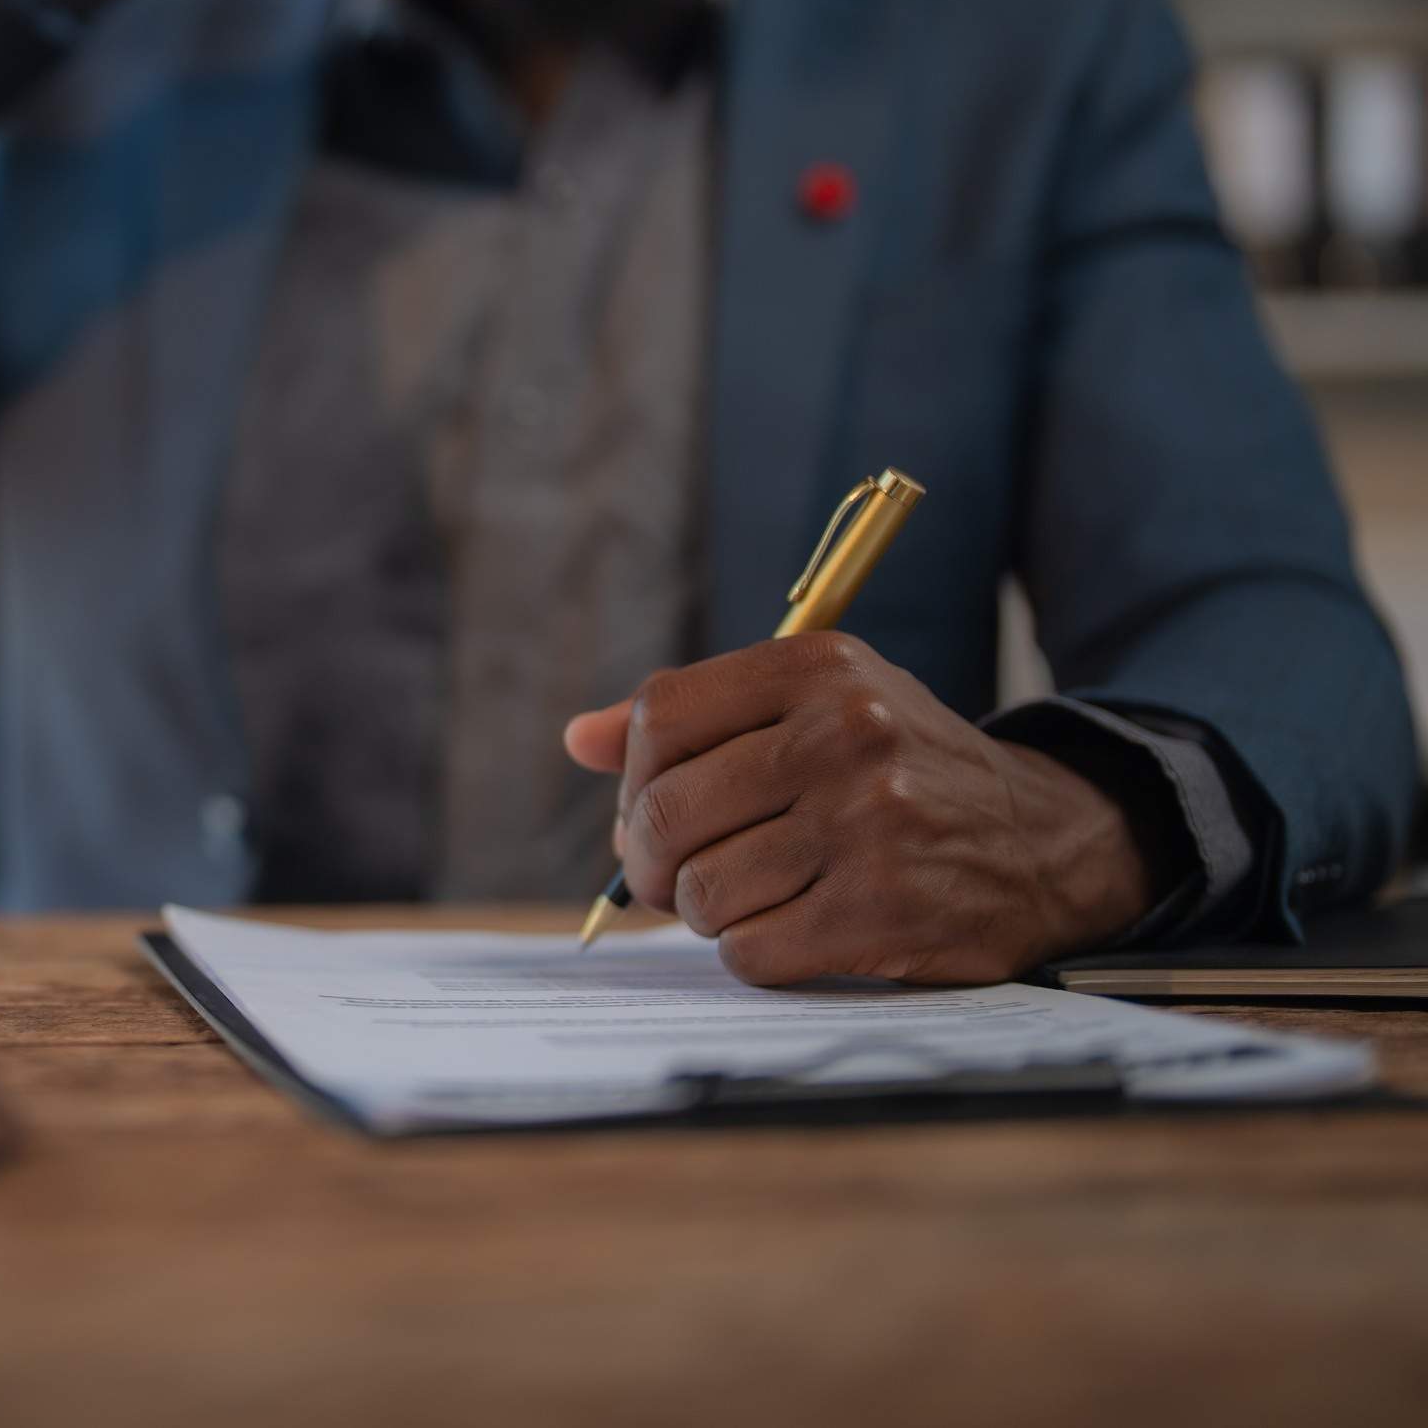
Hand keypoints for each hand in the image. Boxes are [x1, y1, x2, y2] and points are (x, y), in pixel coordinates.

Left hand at [563, 634, 1160, 986]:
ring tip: (748, 898)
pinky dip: (751, 953)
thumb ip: (697, 717)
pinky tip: (790, 931)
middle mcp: (844, 733)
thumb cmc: (898, 770)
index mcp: (818, 667)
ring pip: (701, 890)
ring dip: (706, 911)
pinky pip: (751, 950)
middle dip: (649, 861)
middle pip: (666, 811)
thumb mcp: (815, 705)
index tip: (645, 809)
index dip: (631, 777)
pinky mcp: (885, 908)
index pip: (660, 716)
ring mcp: (869, 822)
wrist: (1045, 839)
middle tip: (670, 878)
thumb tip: (575, 739)